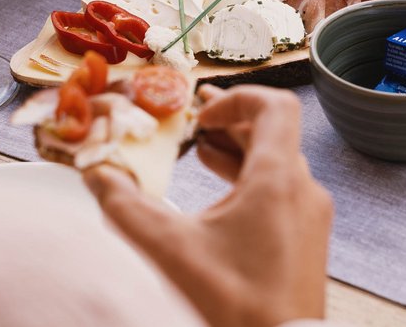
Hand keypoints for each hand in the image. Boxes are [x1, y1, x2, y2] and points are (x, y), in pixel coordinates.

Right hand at [83, 84, 332, 326]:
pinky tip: (221, 193)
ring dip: (238, 150)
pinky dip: (250, 179)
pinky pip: (281, 190)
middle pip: (273, 132)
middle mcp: (303, 190)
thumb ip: (126, 207)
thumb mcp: (171, 252)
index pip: (276, 106)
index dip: (236, 98)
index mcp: (278, 179)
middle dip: (230, 121)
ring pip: (277, 162)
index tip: (202, 115)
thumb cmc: (236, 306)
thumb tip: (96, 175)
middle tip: (197, 117)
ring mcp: (309, 216)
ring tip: (202, 149)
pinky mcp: (306, 240)